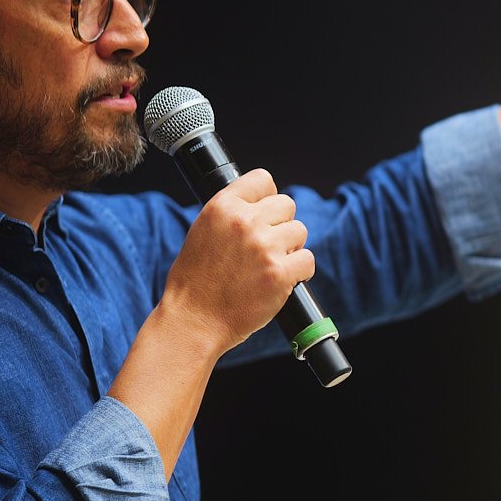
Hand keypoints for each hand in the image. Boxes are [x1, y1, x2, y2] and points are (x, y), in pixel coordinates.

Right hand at [160, 169, 313, 354]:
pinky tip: (282, 280)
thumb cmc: (195, 281)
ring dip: (291, 247)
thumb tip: (263, 206)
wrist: (193, 320)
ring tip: (270, 265)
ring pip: (300, 230)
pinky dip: (300, 271)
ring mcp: (264, 246)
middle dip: (281, 224)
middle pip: (287, 204)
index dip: (267, 197)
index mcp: (222, 206)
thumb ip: (231, 215)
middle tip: (266, 247)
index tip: (265, 213)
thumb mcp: (202, 232)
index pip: (262, 179)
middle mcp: (245, 221)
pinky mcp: (280, 273)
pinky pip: (308, 260)